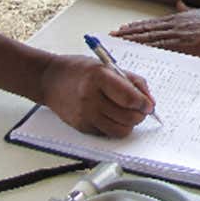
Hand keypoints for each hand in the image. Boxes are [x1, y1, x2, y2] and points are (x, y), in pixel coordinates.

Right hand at [37, 54, 154, 136]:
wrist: (50, 79)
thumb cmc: (80, 70)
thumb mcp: (108, 66)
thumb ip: (132, 82)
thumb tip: (150, 101)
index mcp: (99, 78)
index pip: (129, 98)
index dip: (144, 104)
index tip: (148, 104)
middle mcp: (90, 98)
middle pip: (127, 117)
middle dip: (140, 115)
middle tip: (140, 109)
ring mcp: (85, 115)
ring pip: (120, 130)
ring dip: (129, 124)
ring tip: (127, 113)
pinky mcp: (82, 127)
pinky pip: (107, 133)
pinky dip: (115, 127)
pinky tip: (111, 116)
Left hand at [112, 4, 199, 57]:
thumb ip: (189, 9)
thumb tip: (179, 3)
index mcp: (180, 18)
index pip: (153, 23)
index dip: (136, 26)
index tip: (123, 28)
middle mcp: (178, 25)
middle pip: (148, 30)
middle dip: (129, 34)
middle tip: (113, 36)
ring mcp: (182, 35)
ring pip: (152, 39)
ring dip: (135, 41)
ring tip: (120, 43)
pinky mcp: (189, 46)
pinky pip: (166, 49)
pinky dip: (151, 50)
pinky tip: (141, 52)